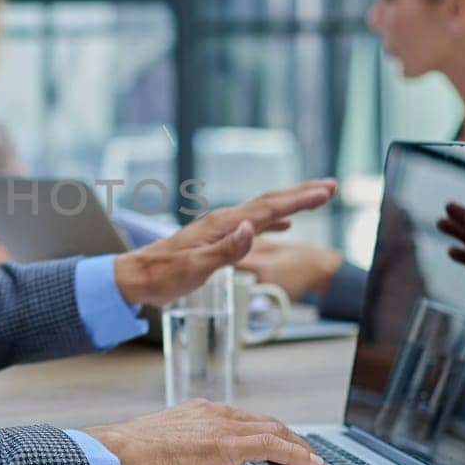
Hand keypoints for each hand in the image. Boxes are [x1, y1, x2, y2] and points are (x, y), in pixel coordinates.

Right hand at [83, 401, 325, 464]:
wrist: (118, 452)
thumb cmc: (130, 456)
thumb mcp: (161, 447)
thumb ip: (180, 450)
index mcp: (199, 412)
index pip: (245, 419)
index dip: (270, 432)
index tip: (281, 446)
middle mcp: (214, 412)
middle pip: (267, 422)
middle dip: (292, 439)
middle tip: (307, 458)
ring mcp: (222, 426)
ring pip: (276, 431)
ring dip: (301, 449)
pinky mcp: (227, 445)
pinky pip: (274, 446)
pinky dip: (299, 455)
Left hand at [112, 179, 336, 306]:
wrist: (134, 277)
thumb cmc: (162, 276)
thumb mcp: (194, 268)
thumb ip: (225, 250)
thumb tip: (252, 229)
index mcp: (222, 226)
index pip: (268, 208)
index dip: (299, 199)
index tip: (325, 191)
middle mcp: (222, 221)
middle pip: (268, 202)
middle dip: (301, 193)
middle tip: (330, 186)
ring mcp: (219, 227)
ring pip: (262, 210)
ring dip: (290, 203)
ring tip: (314, 198)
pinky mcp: (215, 238)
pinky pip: (253, 223)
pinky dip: (272, 220)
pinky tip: (282, 224)